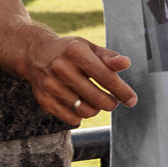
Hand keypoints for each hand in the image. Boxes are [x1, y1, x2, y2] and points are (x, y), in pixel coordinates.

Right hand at [21, 34, 136, 125]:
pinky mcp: (45, 101)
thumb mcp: (89, 47)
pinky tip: (81, 104)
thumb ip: (109, 57)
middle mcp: (61, 69)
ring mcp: (51, 87)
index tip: (132, 99)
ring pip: (86, 111)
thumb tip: (126, 63)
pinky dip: (81, 115)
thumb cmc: (69, 51)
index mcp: (76, 52)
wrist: (35, 54)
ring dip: (97, 109)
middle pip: (97, 98)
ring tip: (96, 100)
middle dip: (111, 103)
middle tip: (113, 101)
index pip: (106, 77)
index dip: (122, 91)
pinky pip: (72, 119)